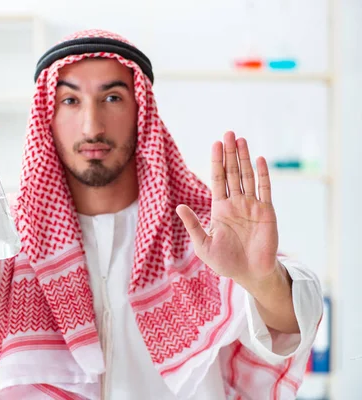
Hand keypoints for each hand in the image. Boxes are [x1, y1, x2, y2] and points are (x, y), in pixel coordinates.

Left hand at [176, 131, 278, 286]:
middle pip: (232, 172)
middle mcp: (236, 203)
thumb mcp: (203, 244)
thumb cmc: (225, 262)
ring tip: (241, 139)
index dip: (216, 161)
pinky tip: (260, 159)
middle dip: (230, 153)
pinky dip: (263, 174)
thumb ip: (193, 225)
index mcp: (220, 208)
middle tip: (228, 133)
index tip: (215, 144)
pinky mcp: (266, 212)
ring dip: (244, 158)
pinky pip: (265, 189)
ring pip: (247, 176)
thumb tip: (178, 207)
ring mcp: (252, 205)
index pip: (217, 179)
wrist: (249, 273)